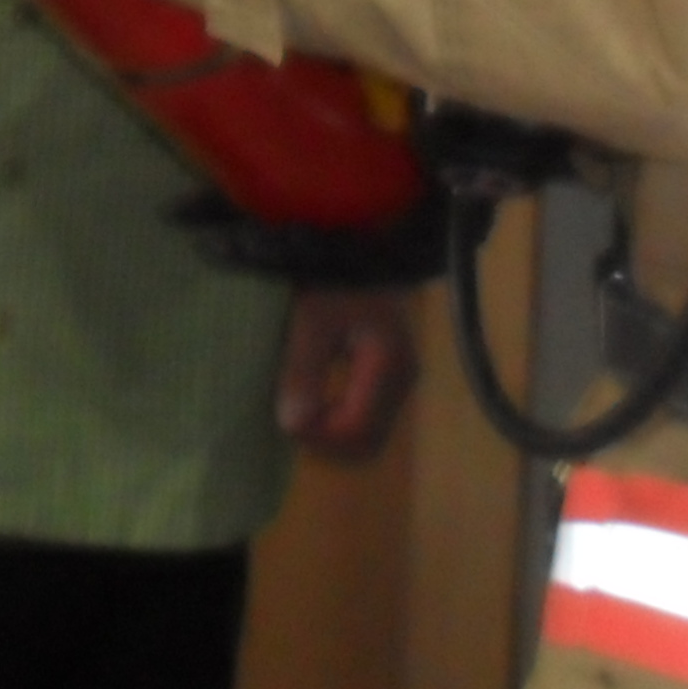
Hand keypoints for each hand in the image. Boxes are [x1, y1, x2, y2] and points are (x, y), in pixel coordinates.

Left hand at [278, 287, 418, 460]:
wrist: (358, 246)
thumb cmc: (333, 275)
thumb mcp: (311, 318)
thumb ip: (302, 370)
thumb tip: (291, 423)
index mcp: (388, 365)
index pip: (356, 430)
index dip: (318, 434)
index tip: (285, 415)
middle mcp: (403, 380)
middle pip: (366, 442)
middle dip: (325, 440)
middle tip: (290, 415)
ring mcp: (400, 380)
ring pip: (368, 435)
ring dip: (331, 432)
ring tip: (300, 405)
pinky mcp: (390, 376)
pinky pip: (366, 417)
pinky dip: (339, 418)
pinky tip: (315, 398)